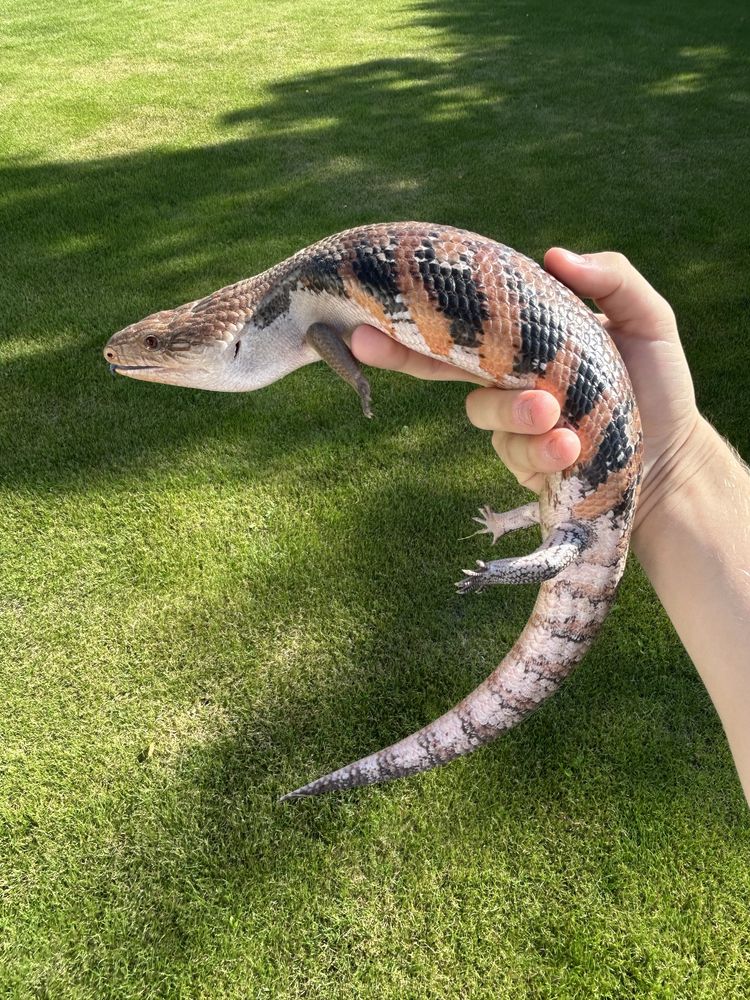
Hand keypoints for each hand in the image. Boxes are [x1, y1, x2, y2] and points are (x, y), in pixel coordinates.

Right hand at [351, 248, 704, 529]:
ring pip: (482, 411)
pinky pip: (513, 452)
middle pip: (439, 366)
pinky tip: (572, 447)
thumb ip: (613, 279)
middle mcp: (506, 378)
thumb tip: (553, 252)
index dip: (415, 317)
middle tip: (368, 343)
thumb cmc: (656, 383)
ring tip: (557, 414)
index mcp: (524, 339)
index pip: (463, 324)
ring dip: (514, 411)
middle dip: (406, 355)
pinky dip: (541, 449)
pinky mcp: (521, 463)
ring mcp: (510, 423)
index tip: (366, 311)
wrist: (673, 456)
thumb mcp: (646, 321)